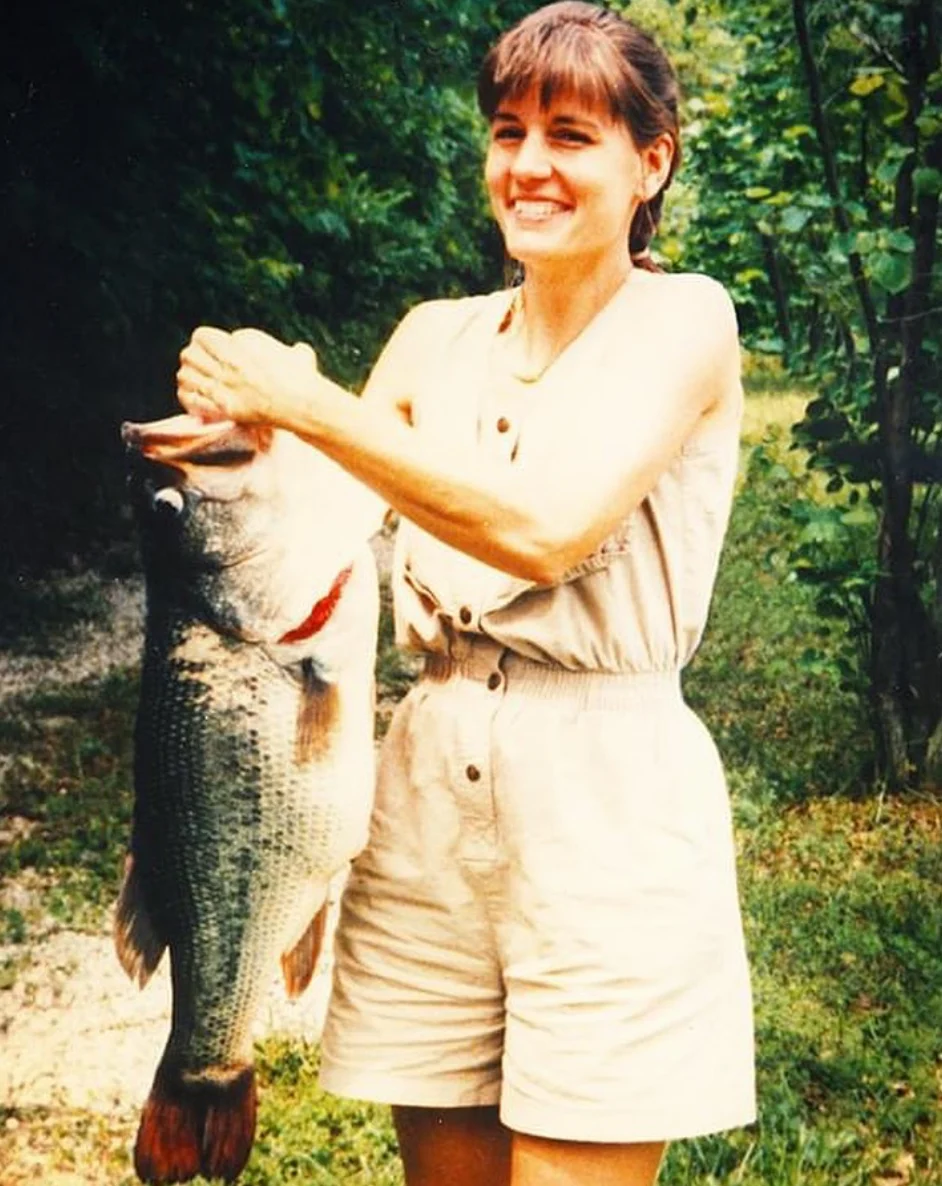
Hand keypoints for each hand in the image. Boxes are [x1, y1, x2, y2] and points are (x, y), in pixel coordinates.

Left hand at [176, 326, 319, 424]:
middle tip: (200, 369)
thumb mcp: (301, 357)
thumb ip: (296, 352)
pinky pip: (191, 398)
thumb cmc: (305, 380)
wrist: (303, 403)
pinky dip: (189, 398)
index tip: (213, 355)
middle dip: (192, 360)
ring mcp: (224, 383)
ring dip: (188, 379)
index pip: (204, 337)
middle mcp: (229, 359)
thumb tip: (299, 352)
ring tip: (197, 384)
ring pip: (185, 374)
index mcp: (241, 341)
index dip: (206, 345)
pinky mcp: (223, 406)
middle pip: (191, 353)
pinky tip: (196, 400)